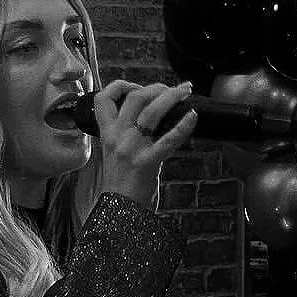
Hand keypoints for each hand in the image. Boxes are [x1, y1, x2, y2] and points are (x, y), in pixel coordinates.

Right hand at [94, 79, 198, 205]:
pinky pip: (168, 140)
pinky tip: (193, 116)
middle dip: (157, 87)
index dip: (121, 85)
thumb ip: (126, 134)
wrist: (120, 211)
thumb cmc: (122, 183)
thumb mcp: (114, 153)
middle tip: (174, 87)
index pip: (103, 98)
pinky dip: (183, 126)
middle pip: (134, 98)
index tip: (137, 86)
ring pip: (151, 112)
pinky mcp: (147, 163)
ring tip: (185, 91)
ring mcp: (131, 149)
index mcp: (107, 134)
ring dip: (171, 96)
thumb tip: (149, 117)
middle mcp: (117, 137)